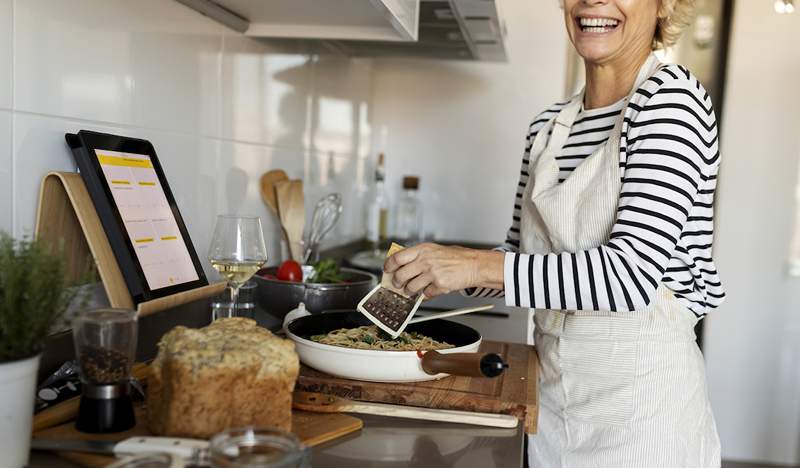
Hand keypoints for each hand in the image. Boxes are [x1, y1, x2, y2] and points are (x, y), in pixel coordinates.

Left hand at [383, 243, 502, 297]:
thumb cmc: (455, 257)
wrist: (473, 265)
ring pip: (411, 288)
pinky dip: (426, 294)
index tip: (387, 270)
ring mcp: (432, 274)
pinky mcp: (439, 285)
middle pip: (400, 276)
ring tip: (413, 290)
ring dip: (409, 291)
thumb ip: (417, 256)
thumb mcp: (433, 250)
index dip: (388, 266)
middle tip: (398, 285)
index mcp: (422, 250)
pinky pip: (425, 294)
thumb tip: (400, 264)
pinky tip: (431, 289)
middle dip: (397, 283)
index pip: (397, 258)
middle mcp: (425, 261)